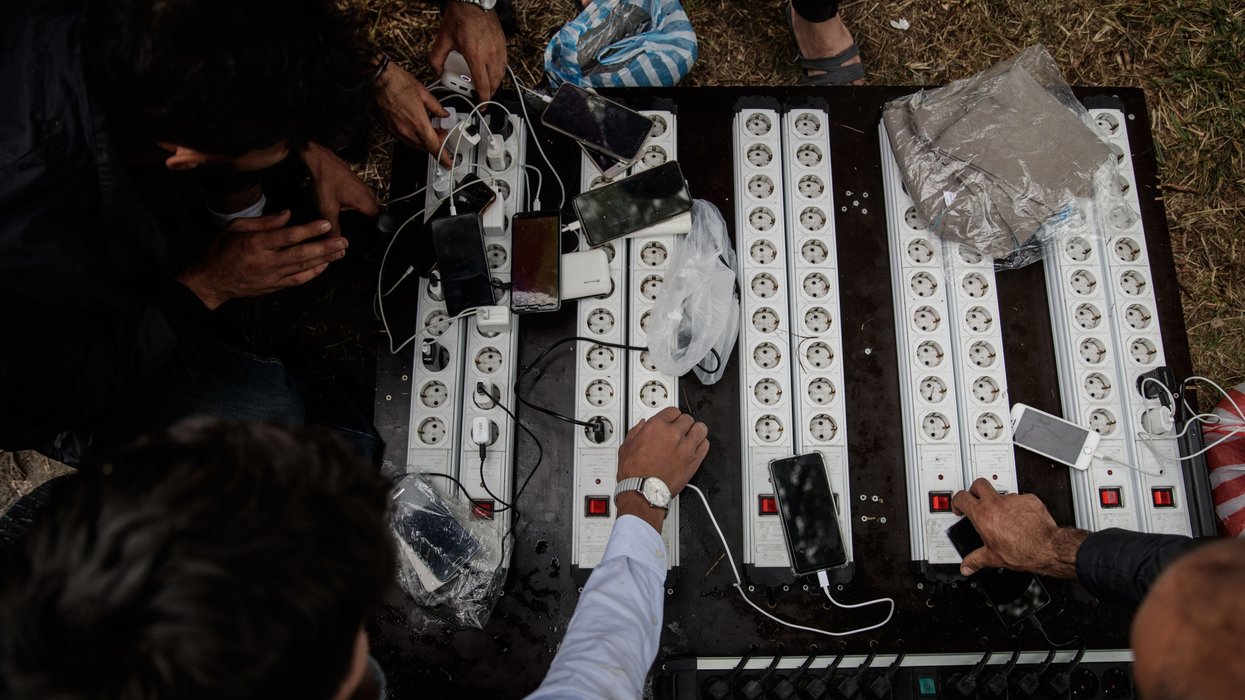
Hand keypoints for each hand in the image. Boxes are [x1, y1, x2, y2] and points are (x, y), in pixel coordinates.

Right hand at [177, 210, 345, 309]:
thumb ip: (264, 222)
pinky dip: (313, 273)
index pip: (287, 236)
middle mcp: (265, 262)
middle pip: (300, 255)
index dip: (308, 230)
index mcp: (254, 244)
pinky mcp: (274, 287)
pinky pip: (298, 280)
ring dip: (324, 259)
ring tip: (341, 251)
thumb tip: (288, 214)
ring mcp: (271, 276)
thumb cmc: (222, 250)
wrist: (212, 281)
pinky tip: (325, 265)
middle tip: (343, 241)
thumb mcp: (236, 228)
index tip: (325, 224)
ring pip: (303, 268)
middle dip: (324, 247)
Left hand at [302, 143, 377, 233]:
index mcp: (367, 203)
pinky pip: (362, 202)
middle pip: (372, 218)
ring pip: (367, 210)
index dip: (369, 235)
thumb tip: (338, 242)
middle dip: (363, 227)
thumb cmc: (326, 180)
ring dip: (359, 217)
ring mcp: (365, 190)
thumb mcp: (327, 209)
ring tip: (346, 220)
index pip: (377, 225)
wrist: (321, 161)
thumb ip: (334, 228)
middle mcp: (370, 196)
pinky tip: (342, 210)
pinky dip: (354, 208)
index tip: (362, 240)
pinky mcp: (358, 187)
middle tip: (351, 231)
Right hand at [376, 62, 450, 164]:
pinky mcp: (389, 129)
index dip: (443, 157)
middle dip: (435, 144)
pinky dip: (413, 138)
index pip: (434, 146)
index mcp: (418, 123)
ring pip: (415, 145)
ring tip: (429, 129)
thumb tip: (443, 113)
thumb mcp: (424, 93)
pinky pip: (404, 140)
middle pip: (425, 148)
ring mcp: (396, 131)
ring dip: (424, 142)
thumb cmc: (397, 83)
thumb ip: (436, 107)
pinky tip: (416, 127)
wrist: (378, 80)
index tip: (448, 162)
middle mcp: (406, 131)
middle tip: (441, 133)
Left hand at [429, 1, 505, 100]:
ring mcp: (499, 49)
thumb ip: (436, 58)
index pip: (483, 84)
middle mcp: (490, 54)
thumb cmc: (460, 16)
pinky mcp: (503, 44)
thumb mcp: (443, 38)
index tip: (481, 105)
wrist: (473, 1)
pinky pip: (504, 64)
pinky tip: (492, 72)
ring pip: (501, 75)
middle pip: (494, 83)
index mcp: (475, 54)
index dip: (483, 99)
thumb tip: (436, 71)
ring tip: (486, 86)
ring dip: (495, 84)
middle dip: (489, 94)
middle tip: (481, 97)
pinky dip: (499, 72)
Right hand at [615, 407, 708, 530]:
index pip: (673, 411)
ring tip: (691, 436)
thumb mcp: (627, 446)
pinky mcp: (694, 460)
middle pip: (687, 419)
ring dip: (695, 431)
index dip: (671, 416)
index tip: (671, 421)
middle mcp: (673, 434)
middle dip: (682, 424)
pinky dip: (701, 444)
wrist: (643, 491)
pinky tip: (695, 447)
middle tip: (679, 431)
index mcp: (656, 426)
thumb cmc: (634, 472)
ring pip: (700, 429)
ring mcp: (686, 447)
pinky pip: (705, 445)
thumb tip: (642, 424)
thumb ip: (636, 431)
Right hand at [951, 478, 1087, 578]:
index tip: (960, 507)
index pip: (961, 497)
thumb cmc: (1022, 551)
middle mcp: (996, 503)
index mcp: (983, 514)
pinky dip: (1019, 507)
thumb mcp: (993, 558)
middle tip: (976, 499)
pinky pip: (1020, 499)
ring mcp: (1013, 499)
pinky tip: (1021, 518)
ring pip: (1002, 493)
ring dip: (1000, 502)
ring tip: (1005, 517)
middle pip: (979, 484)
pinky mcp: (1029, 499)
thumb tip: (966, 567)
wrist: (1047, 547)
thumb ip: (975, 561)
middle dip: (975, 490)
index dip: (957, 501)